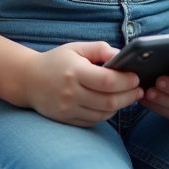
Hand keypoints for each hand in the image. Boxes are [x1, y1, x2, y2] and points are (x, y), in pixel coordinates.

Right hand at [22, 41, 143, 126]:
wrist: (28, 80)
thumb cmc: (56, 61)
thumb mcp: (76, 48)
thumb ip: (100, 49)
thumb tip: (122, 55)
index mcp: (75, 72)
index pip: (107, 81)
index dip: (126, 81)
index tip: (136, 77)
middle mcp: (71, 93)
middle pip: (109, 100)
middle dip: (129, 96)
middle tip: (139, 90)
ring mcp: (68, 109)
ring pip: (104, 114)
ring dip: (120, 106)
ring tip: (128, 96)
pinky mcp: (67, 120)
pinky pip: (94, 121)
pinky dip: (106, 113)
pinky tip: (109, 104)